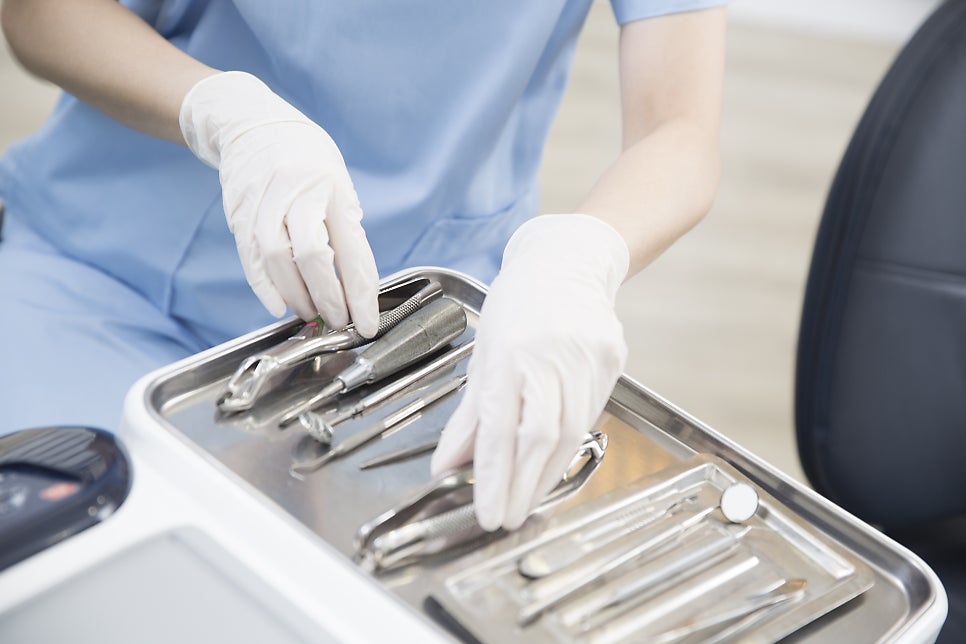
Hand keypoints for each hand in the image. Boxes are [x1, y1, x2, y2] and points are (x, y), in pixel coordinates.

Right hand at [179, 72, 378, 333]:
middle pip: (313, 257)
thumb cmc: (305, 158)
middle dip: (329, 299)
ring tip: (312, 315)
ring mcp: (265, 201)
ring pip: (279, 260)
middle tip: (339, 322)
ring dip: (297, 297)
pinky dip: (265, 287)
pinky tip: (278, 306)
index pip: (351, 250)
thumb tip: (359, 285)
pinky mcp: (240, 212)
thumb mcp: (338, 183)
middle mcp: (298, 193)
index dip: (360, 294)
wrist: (250, 122)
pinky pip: (251, 256)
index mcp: (333, 188)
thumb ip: (346, 229)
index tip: (367, 324)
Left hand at [431, 215, 629, 530]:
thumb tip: (447, 464)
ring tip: (526, 500)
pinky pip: (591, 413)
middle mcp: (549, 354)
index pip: (500, 428)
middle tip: (505, 518)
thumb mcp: (482, 352)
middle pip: (539, 437)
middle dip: (520, 486)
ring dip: (546, 474)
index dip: (493, 477)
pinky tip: (552, 463)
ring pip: (570, 432)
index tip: (486, 511)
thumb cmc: (517, 303)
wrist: (567, 261)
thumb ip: (468, 414)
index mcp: (508, 350)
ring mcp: (586, 355)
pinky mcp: (611, 358)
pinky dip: (569, 445)